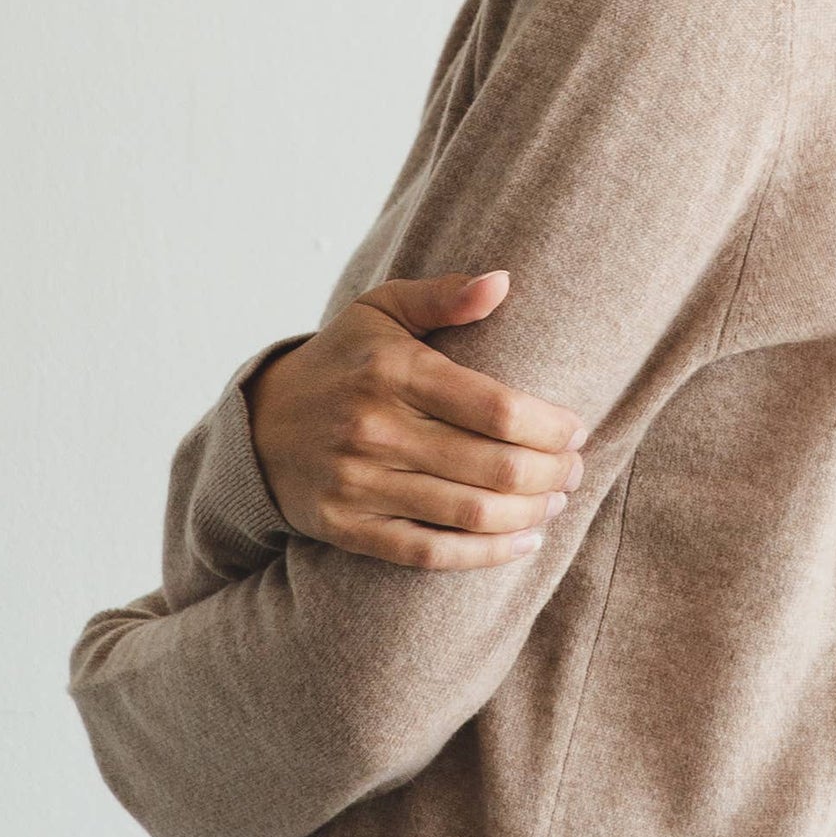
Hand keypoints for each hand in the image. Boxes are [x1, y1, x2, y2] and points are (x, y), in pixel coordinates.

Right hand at [242, 270, 586, 567]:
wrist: (260, 424)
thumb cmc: (342, 361)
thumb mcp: (381, 310)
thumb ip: (443, 295)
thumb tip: (503, 281)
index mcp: (393, 370)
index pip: (497, 407)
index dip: (550, 426)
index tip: (575, 430)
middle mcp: (375, 429)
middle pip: (494, 466)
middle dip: (552, 473)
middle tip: (575, 471)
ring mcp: (359, 483)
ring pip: (470, 513)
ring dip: (530, 513)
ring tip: (555, 501)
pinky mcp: (348, 527)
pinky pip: (431, 551)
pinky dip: (486, 554)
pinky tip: (523, 541)